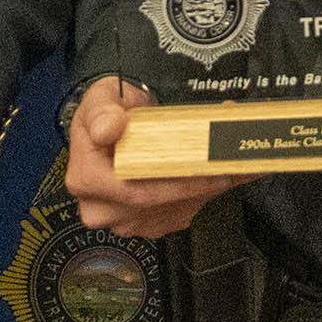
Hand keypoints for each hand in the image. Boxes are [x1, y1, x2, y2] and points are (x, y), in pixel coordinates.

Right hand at [63, 78, 255, 239]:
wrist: (112, 127)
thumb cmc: (106, 115)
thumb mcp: (99, 99)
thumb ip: (102, 111)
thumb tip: (108, 128)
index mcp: (87, 180)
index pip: (137, 191)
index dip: (178, 182)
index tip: (208, 167)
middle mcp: (104, 208)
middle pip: (162, 203)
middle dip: (202, 182)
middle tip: (231, 161)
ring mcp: (127, 219)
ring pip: (178, 209)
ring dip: (209, 187)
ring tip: (233, 162)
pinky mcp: (149, 222)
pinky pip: (184, 211)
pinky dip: (207, 191)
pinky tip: (221, 173)